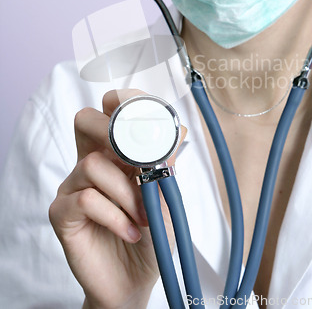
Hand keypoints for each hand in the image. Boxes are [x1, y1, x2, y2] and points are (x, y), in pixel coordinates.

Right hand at [49, 89, 185, 308]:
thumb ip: (166, 162)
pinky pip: (85, 199)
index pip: (109, 112)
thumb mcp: (165, 194)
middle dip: (113, 131)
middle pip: (85, 120)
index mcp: (115, 153)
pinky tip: (130, 231)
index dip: (123, 103)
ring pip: (93, 164)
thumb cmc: (150, 233)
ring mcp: (72, 186)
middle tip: (137, 159)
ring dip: (127, 192)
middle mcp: (90, 163)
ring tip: (143, 216)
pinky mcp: (62, 214)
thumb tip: (177, 129)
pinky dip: (115, 215)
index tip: (147, 119)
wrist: (135, 279)